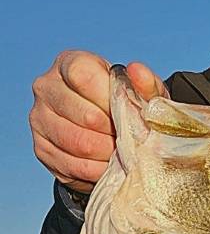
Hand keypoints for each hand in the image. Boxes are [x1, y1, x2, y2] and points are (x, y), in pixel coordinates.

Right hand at [29, 52, 164, 192]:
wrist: (109, 129)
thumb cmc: (126, 103)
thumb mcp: (144, 92)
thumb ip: (146, 83)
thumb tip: (137, 72)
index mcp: (69, 63)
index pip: (84, 76)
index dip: (112, 99)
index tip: (131, 112)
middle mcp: (47, 87)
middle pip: (85, 115)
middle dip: (117, 131)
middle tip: (136, 139)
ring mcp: (39, 118)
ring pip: (78, 143)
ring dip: (109, 153)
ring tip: (126, 152)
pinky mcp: (41, 148)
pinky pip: (73, 165)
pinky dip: (98, 169)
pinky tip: (111, 164)